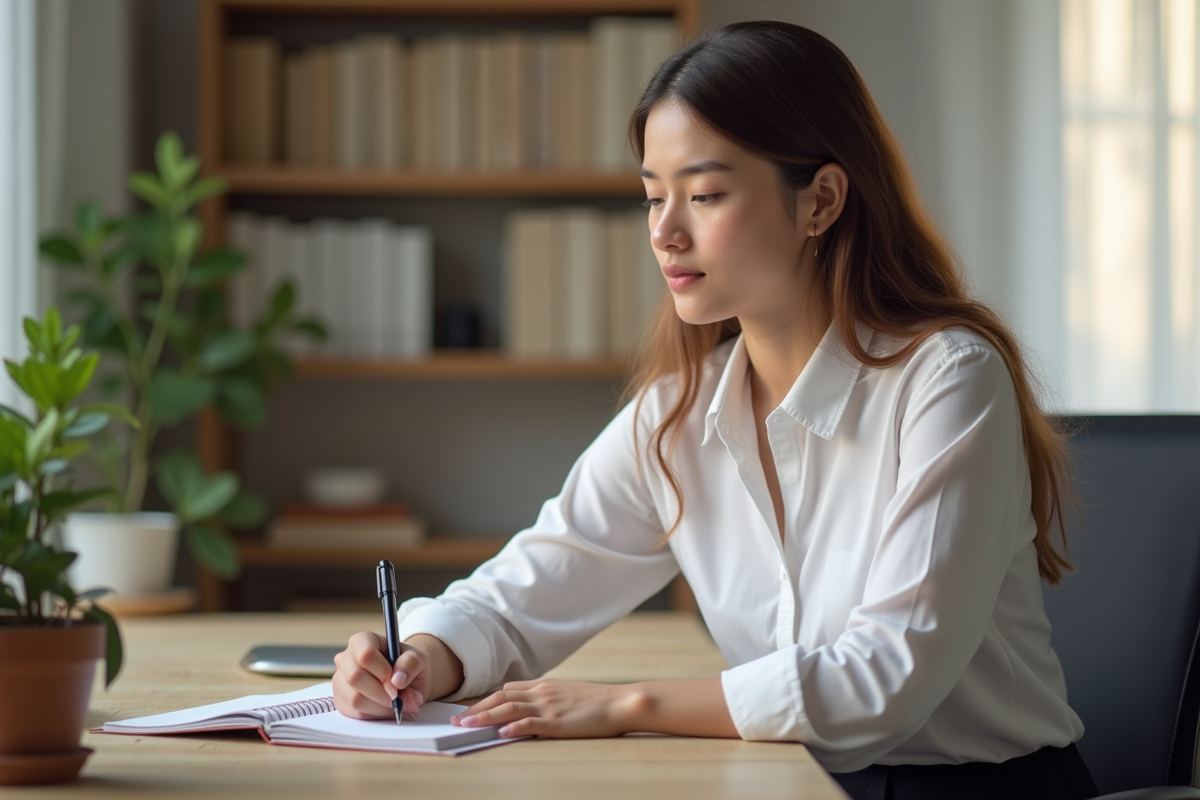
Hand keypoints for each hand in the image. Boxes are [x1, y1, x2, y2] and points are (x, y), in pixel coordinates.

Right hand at [332, 631, 428, 719]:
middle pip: (355, 678)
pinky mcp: (341, 701)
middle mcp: (346, 658)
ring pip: (355, 699)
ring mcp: (340, 680)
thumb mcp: (417, 659)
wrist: (404, 681)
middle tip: (399, 698)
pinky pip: (355, 713)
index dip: (382, 672)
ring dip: (381, 706)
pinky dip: (375, 714)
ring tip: (398, 703)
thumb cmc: (407, 665)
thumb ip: (410, 664)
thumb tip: (397, 680)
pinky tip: (386, 707)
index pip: (365, 655)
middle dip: (381, 693)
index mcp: (363, 640)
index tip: (397, 683)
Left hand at [451, 679, 646, 738]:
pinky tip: (500, 733)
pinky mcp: (558, 722)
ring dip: (485, 717)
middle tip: (457, 720)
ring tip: (466, 726)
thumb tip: (527, 710)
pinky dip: (513, 727)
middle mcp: (542, 693)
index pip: (508, 690)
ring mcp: (549, 707)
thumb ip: (546, 699)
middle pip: (501, 698)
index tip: (470, 710)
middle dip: (477, 709)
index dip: (487, 701)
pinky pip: (531, 723)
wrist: (620, 702)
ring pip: (509, 709)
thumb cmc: (596, 702)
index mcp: (544, 686)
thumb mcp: (567, 694)